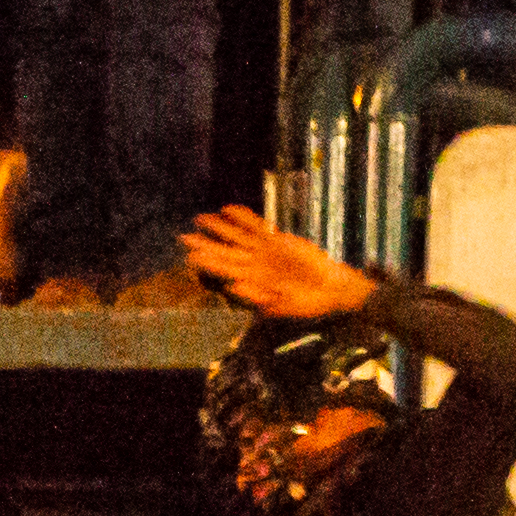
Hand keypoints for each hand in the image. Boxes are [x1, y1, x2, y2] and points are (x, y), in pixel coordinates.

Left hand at [180, 205, 368, 318]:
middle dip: (205, 246)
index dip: (209, 265)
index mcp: (252, 284)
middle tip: (184, 238)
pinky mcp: (277, 241)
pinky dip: (244, 218)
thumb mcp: (283, 305)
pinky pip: (257, 227)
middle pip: (225, 254)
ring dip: (219, 228)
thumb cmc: (307, 304)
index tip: (191, 258)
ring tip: (202, 218)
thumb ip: (258, 297)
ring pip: (237, 238)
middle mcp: (254, 267)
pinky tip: (228, 209)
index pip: (225, 273)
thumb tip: (232, 287)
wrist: (331, 290)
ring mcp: (264, 253)